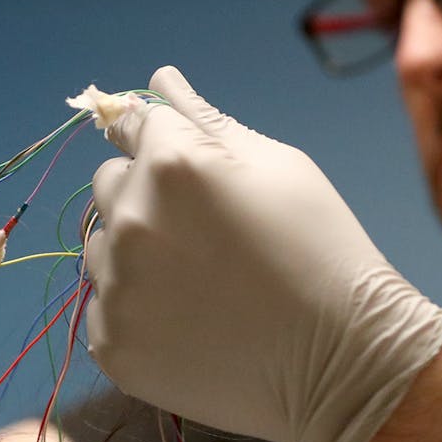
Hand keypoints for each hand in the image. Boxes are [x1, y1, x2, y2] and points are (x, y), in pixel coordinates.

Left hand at [85, 66, 441, 441]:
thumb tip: (159, 80)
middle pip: (108, 184)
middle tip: (202, 230)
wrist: (341, 361)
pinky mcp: (112, 344)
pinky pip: (104, 307)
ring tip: (196, 280)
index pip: (131, 125)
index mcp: (170, 165)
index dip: (157, 140)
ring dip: (133, 252)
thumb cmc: (321, 249)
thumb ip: (206, 120)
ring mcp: (115, 289)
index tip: (184, 166)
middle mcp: (129, 221)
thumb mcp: (278, 165)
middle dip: (144, 193)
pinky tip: (187, 321)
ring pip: (100, 247)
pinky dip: (134, 310)